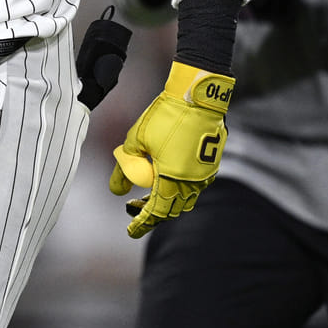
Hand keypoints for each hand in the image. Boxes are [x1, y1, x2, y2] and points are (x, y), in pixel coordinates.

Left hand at [109, 60, 233, 237]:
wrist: (197, 97)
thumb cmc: (164, 116)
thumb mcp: (135, 140)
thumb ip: (124, 168)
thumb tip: (116, 191)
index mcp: (172, 178)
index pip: (155, 212)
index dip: (142, 223)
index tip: (131, 230)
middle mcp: (192, 182)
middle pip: (172, 210)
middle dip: (153, 214)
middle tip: (135, 209)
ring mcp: (205, 175)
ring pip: (185, 200)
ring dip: (167, 202)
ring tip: (149, 195)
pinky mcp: (210, 165)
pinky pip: (195, 187)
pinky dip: (180, 189)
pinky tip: (167, 178)